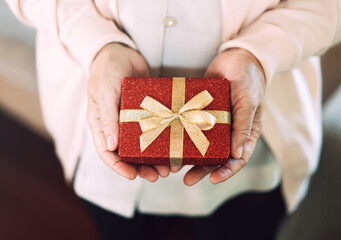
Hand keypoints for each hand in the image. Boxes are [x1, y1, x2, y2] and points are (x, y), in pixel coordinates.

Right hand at [87, 43, 169, 181]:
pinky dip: (163, 140)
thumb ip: (107, 117)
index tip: (133, 176)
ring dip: (155, 158)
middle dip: (142, 167)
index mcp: (101, 124)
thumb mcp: (105, 91)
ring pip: (144, 145)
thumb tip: (111, 146)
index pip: (107, 153)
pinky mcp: (147, 112)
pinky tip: (175, 145)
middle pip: (128, 154)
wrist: (121, 50)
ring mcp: (132, 120)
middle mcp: (117, 126)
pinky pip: (155, 129)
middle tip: (159, 175)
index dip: (119, 167)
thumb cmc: (106, 69)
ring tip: (170, 167)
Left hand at [183, 48, 265, 185]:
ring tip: (173, 167)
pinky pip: (191, 128)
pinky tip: (169, 144)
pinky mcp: (200, 112)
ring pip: (201, 146)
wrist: (236, 56)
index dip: (226, 171)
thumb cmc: (249, 78)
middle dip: (202, 170)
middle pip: (216, 157)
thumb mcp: (248, 101)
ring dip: (189, 157)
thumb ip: (243, 126)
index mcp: (245, 132)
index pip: (237, 159)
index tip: (213, 179)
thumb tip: (237, 154)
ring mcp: (214, 123)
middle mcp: (229, 131)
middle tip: (187, 180)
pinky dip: (182, 137)